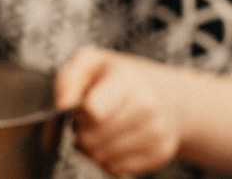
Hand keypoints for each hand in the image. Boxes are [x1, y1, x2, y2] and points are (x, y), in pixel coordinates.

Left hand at [56, 47, 179, 175]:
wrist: (168, 97)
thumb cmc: (123, 81)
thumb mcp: (92, 63)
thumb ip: (70, 78)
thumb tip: (63, 105)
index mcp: (127, 80)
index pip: (92, 112)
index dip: (78, 115)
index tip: (82, 108)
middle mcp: (148, 106)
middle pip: (91, 139)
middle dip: (83, 133)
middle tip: (91, 121)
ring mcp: (157, 131)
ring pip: (102, 158)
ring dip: (95, 149)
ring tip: (103, 131)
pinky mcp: (160, 153)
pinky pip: (117, 169)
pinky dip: (110, 160)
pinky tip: (116, 143)